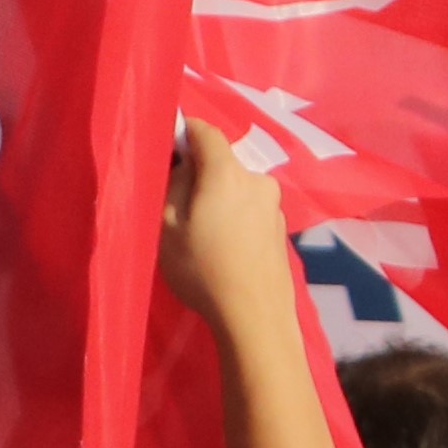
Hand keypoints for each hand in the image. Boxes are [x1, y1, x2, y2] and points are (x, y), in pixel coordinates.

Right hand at [158, 111, 296, 334]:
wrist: (255, 316)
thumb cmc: (203, 268)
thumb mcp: (168, 226)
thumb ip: (173, 183)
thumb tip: (183, 162)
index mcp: (229, 172)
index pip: (206, 131)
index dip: (183, 131)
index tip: (166, 147)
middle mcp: (258, 179)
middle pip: (222, 161)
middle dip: (198, 172)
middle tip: (177, 202)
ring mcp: (275, 204)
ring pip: (236, 187)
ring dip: (218, 197)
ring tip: (201, 232)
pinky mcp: (281, 228)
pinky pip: (249, 208)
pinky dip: (234, 215)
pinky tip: (225, 246)